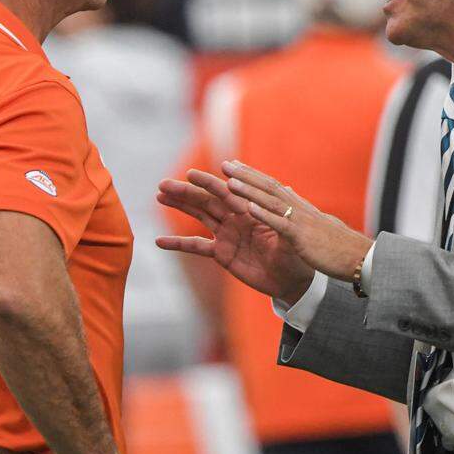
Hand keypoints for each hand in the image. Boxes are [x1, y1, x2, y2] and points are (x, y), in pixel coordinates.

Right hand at [157, 168, 314, 302]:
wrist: (292, 279)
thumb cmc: (294, 255)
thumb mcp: (289, 240)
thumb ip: (278, 224)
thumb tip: (267, 208)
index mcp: (250, 210)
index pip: (226, 192)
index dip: (209, 183)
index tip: (190, 173)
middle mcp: (236, 218)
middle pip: (206, 200)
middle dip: (186, 191)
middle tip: (163, 183)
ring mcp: (226, 234)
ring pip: (199, 215)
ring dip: (179, 206)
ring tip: (159, 196)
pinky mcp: (221, 253)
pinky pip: (196, 247)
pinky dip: (178, 244)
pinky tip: (159, 241)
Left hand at [220, 160, 373, 281]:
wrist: (361, 258)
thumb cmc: (340, 245)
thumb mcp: (318, 223)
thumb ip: (301, 207)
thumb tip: (289, 191)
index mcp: (301, 208)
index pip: (273, 186)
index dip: (253, 176)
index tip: (236, 166)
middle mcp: (300, 209)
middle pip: (269, 187)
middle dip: (246, 176)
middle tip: (225, 164)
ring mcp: (300, 222)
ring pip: (271, 201)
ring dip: (250, 190)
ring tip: (230, 181)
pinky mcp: (302, 238)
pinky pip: (280, 223)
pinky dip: (265, 215)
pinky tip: (249, 208)